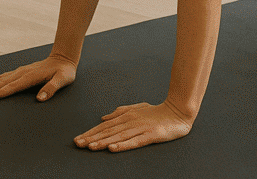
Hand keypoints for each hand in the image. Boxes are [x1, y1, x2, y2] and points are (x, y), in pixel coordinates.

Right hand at [0, 53, 76, 101]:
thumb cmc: (65, 71)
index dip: (1, 92)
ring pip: (2, 78)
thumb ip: (52, 88)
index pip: (14, 86)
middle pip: (4, 82)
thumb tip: (40, 98)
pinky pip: (5, 75)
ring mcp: (22, 71)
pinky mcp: (21, 71)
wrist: (64, 58)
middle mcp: (24, 72)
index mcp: (32, 76)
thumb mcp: (63, 79)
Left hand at [74, 100, 192, 152]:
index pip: (106, 125)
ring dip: (103, 142)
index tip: (78, 139)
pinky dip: (122, 145)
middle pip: (109, 131)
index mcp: (128, 114)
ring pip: (118, 136)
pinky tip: (112, 148)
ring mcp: (141, 128)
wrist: (178, 111)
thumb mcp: (138, 108)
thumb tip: (103, 117)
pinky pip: (134, 141)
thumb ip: (121, 111)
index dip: (91, 132)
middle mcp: (132, 120)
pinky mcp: (151, 135)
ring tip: (90, 147)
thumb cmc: (157, 112)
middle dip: (92, 138)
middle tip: (78, 144)